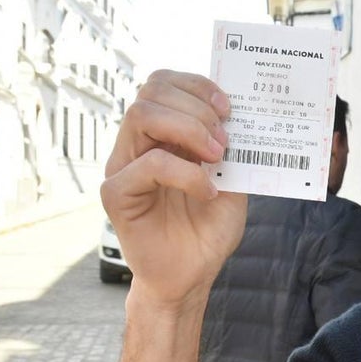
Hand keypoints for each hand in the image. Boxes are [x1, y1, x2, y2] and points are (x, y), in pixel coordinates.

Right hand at [101, 70, 246, 308]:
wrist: (191, 277)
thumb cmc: (206, 230)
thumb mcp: (231, 181)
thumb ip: (230, 148)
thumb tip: (243, 113)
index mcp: (160, 136)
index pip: (162, 84)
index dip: (196, 85)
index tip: (229, 107)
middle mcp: (136, 145)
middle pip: (150, 91)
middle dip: (195, 106)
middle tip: (225, 139)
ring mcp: (122, 167)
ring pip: (141, 116)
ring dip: (188, 129)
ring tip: (218, 157)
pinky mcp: (116, 194)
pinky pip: (147, 165)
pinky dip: (185, 173)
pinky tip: (207, 191)